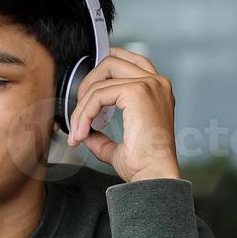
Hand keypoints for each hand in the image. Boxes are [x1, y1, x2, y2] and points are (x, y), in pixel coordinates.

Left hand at [67, 46, 181, 182]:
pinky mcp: (137, 92)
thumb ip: (101, 136)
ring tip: (79, 130)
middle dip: (88, 84)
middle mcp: (157, 83)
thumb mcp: (118, 146)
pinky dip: (85, 113)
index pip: (129, 61)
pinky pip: (98, 95)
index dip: (102, 68)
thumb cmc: (145, 165)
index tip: (85, 91)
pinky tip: (82, 132)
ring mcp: (149, 85)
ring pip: (101, 79)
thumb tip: (85, 132)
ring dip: (82, 105)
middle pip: (112, 61)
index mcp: (157, 91)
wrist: (154, 176)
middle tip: (79, 114)